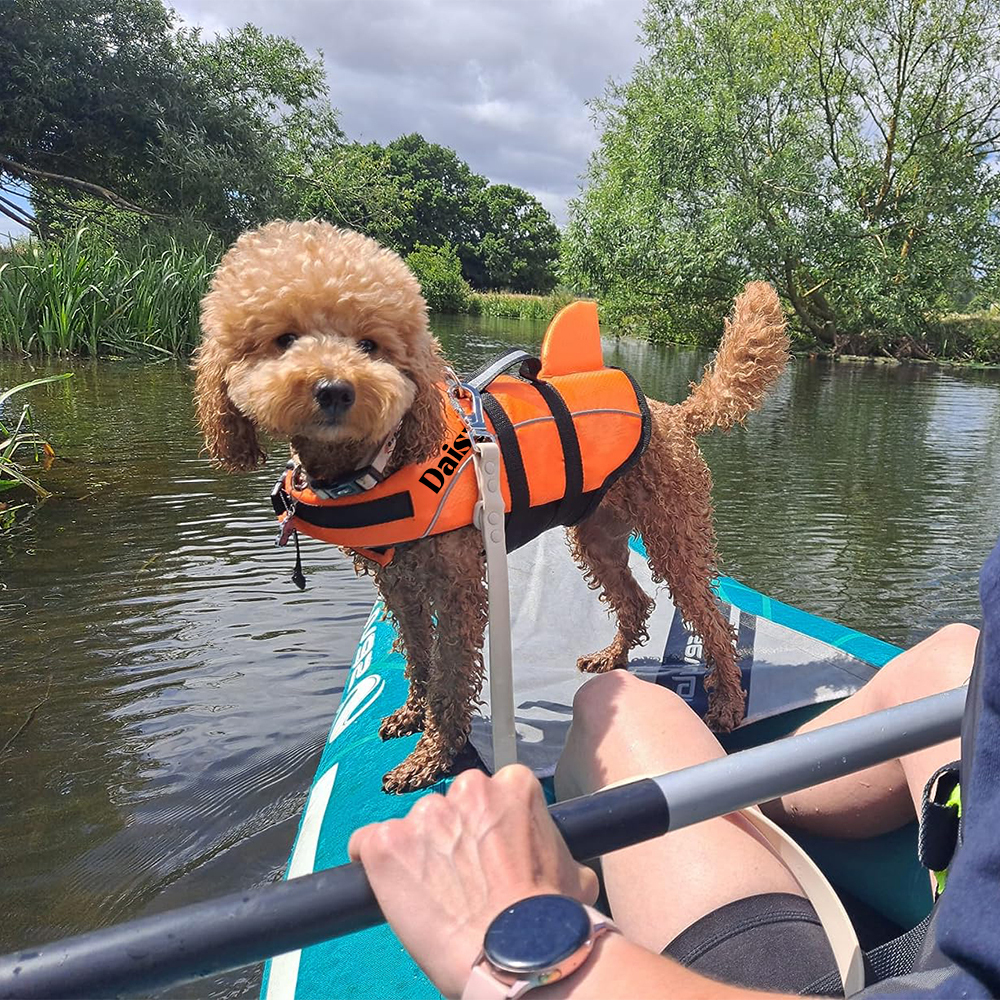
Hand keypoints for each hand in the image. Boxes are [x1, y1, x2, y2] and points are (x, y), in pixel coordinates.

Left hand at [348, 764, 598, 997]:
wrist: (518, 955)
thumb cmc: (551, 920)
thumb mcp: (573, 872)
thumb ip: (553, 850)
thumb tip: (560, 869)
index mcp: (514, 786)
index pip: (491, 793)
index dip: (486, 827)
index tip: (488, 856)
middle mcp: (469, 788)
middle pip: (449, 806)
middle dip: (452, 836)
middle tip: (461, 879)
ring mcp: (425, 814)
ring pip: (413, 827)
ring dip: (418, 853)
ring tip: (433, 896)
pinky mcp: (388, 843)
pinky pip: (367, 843)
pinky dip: (375, 863)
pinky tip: (390, 888)